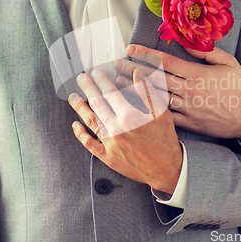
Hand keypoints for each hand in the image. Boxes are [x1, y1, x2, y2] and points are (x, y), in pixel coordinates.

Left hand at [68, 67, 182, 194]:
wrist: (167, 169)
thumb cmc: (165, 140)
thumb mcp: (161, 112)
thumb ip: (147, 91)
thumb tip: (138, 72)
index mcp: (129, 116)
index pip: (110, 93)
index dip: (101, 80)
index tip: (96, 73)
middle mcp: (116, 129)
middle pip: (97, 104)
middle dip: (88, 88)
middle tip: (81, 79)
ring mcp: (110, 144)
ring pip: (90, 121)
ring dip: (80, 107)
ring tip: (73, 97)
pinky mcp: (108, 157)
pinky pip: (90, 144)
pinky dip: (80, 134)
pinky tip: (75, 125)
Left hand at [114, 44, 240, 139]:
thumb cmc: (240, 87)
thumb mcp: (228, 62)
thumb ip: (206, 52)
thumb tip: (186, 43)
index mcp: (198, 74)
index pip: (166, 61)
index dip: (146, 54)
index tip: (131, 49)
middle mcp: (190, 90)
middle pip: (155, 78)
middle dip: (133, 70)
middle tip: (116, 64)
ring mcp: (188, 108)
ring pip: (156, 98)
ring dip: (136, 91)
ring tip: (118, 85)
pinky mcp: (189, 123)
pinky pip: (166, 117)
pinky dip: (149, 112)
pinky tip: (136, 107)